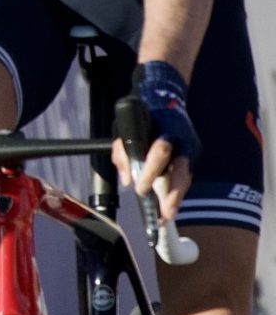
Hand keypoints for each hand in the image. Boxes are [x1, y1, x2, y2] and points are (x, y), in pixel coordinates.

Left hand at [110, 62, 197, 221]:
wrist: (165, 98)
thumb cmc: (142, 117)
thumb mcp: (125, 128)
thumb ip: (123, 152)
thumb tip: (127, 179)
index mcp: (164, 129)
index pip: (160, 152)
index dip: (151, 171)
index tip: (140, 189)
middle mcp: (182, 139)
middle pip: (181, 170)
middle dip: (173, 193)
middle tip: (165, 213)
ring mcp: (190, 148)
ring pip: (186, 176)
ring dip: (177, 197)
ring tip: (167, 216)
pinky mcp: (192, 155)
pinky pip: (185, 175)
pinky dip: (177, 191)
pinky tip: (169, 205)